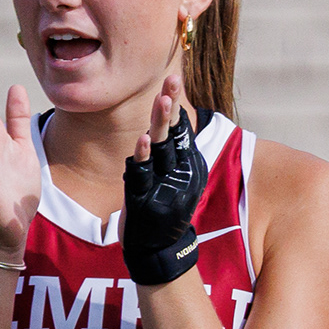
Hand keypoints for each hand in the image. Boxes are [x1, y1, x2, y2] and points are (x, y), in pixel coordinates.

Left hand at [123, 74, 209, 288]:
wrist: (158, 250)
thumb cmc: (164, 210)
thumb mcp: (173, 179)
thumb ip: (171, 154)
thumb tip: (170, 125)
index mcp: (185, 165)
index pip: (181, 129)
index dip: (176, 105)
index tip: (172, 79)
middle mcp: (178, 172)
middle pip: (175, 133)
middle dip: (172, 105)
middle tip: (172, 79)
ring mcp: (163, 185)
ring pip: (162, 149)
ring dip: (161, 124)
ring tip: (161, 100)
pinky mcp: (145, 200)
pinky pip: (143, 175)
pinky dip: (143, 156)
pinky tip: (143, 139)